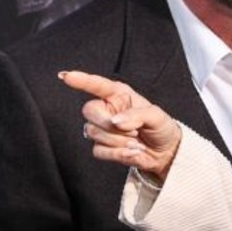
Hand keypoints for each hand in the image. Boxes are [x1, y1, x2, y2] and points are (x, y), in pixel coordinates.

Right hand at [59, 70, 181, 180]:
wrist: (165, 153)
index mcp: (119, 95)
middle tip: (132, 130)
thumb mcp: (156, 116)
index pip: (96, 85)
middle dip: (107, 123)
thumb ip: (137, 114)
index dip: (81, 80)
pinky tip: (133, 152)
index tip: (66, 76)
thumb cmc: (161, 128)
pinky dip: (118, 153)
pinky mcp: (103, 148)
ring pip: (93, 133)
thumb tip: (116, 121)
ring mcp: (103, 129)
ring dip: (119, 141)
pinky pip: (99, 151)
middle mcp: (107, 109)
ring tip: (136, 142)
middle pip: (89, 111)